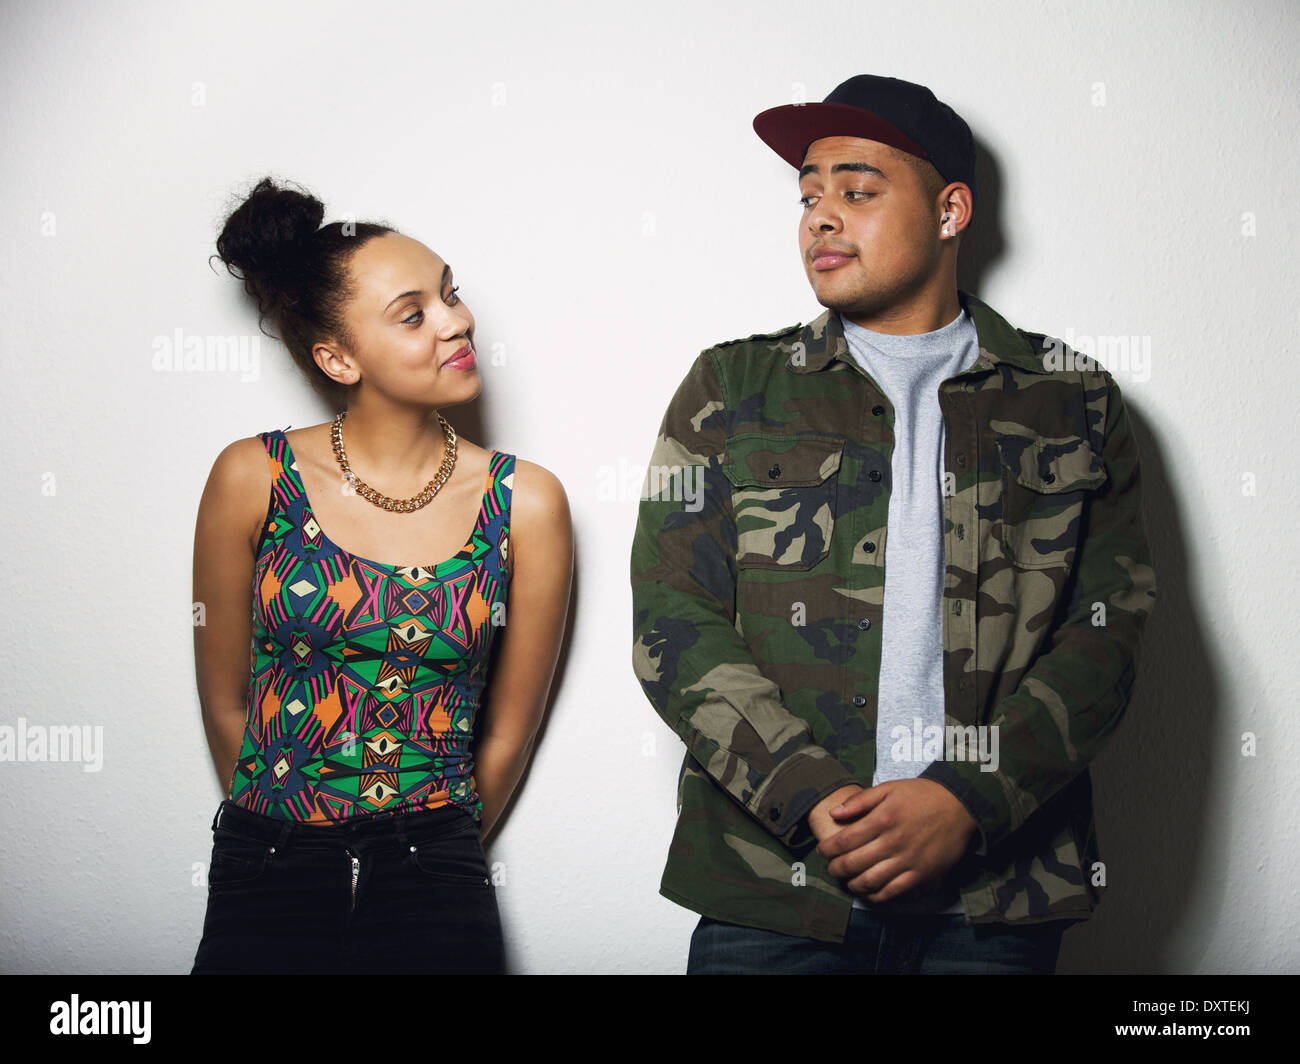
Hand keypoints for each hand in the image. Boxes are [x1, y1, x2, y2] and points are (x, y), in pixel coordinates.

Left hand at [814, 778, 977, 902]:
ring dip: (852, 884)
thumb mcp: (889, 788)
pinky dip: (876, 896)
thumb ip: (860, 801)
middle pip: (853, 863)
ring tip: (847, 881)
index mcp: (882, 819)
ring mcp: (907, 861)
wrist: (959, 806)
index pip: (845, 840)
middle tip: (831, 868)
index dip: (828, 849)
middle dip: (836, 868)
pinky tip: (868, 892)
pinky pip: (893, 892)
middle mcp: (892, 842)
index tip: (822, 851)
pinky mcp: (921, 875)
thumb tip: (834, 813)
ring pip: (870, 881)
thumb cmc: (922, 795)